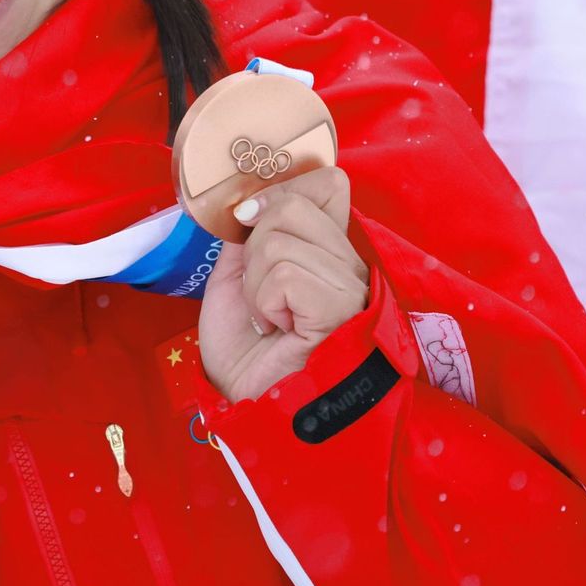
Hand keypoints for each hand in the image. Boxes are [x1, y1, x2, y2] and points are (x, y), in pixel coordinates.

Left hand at [197, 167, 369, 401]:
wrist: (249, 401)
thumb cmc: (246, 348)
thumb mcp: (234, 277)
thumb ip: (248, 236)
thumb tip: (249, 203)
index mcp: (329, 251)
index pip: (328, 183)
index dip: (281, 191)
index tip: (247, 220)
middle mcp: (350, 265)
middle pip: (295, 204)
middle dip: (253, 245)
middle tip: (259, 292)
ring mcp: (352, 287)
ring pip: (280, 240)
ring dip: (254, 284)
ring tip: (268, 318)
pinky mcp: (342, 309)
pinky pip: (286, 274)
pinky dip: (264, 301)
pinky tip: (277, 329)